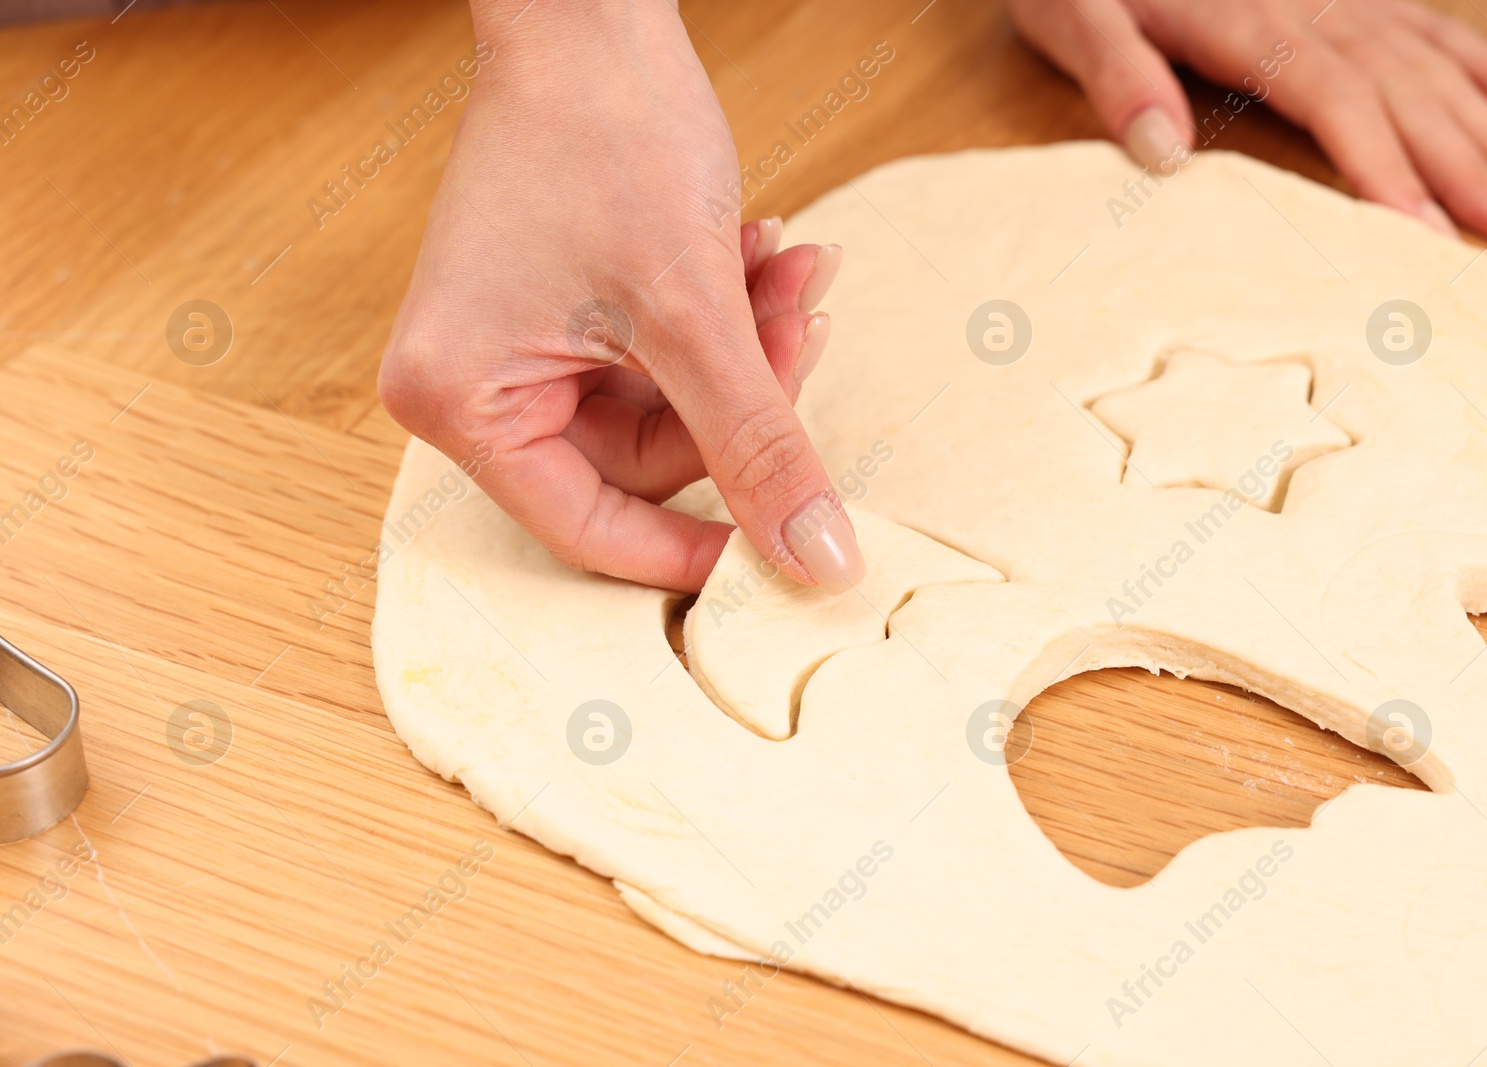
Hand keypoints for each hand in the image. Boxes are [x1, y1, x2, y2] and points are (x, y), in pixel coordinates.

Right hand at [379, 0, 864, 593]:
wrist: (591, 7)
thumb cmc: (609, 132)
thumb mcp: (698, 314)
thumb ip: (760, 447)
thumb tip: (815, 563)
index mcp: (460, 401)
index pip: (588, 528)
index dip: (696, 547)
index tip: (789, 548)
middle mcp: (470, 384)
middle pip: (643, 460)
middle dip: (742, 397)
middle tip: (804, 327)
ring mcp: (514, 343)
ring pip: (667, 405)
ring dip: (746, 348)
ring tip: (794, 271)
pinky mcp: (558, 308)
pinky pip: (660, 356)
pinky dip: (722, 317)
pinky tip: (765, 253)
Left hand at [1008, 0, 1486, 244]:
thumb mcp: (1074, 17)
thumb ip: (1118, 77)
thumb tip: (1164, 151)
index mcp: (1248, 23)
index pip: (1336, 102)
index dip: (1385, 169)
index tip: (1430, 236)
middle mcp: (1312, 6)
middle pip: (1408, 91)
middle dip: (1473, 165)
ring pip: (1438, 65)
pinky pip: (1436, 31)